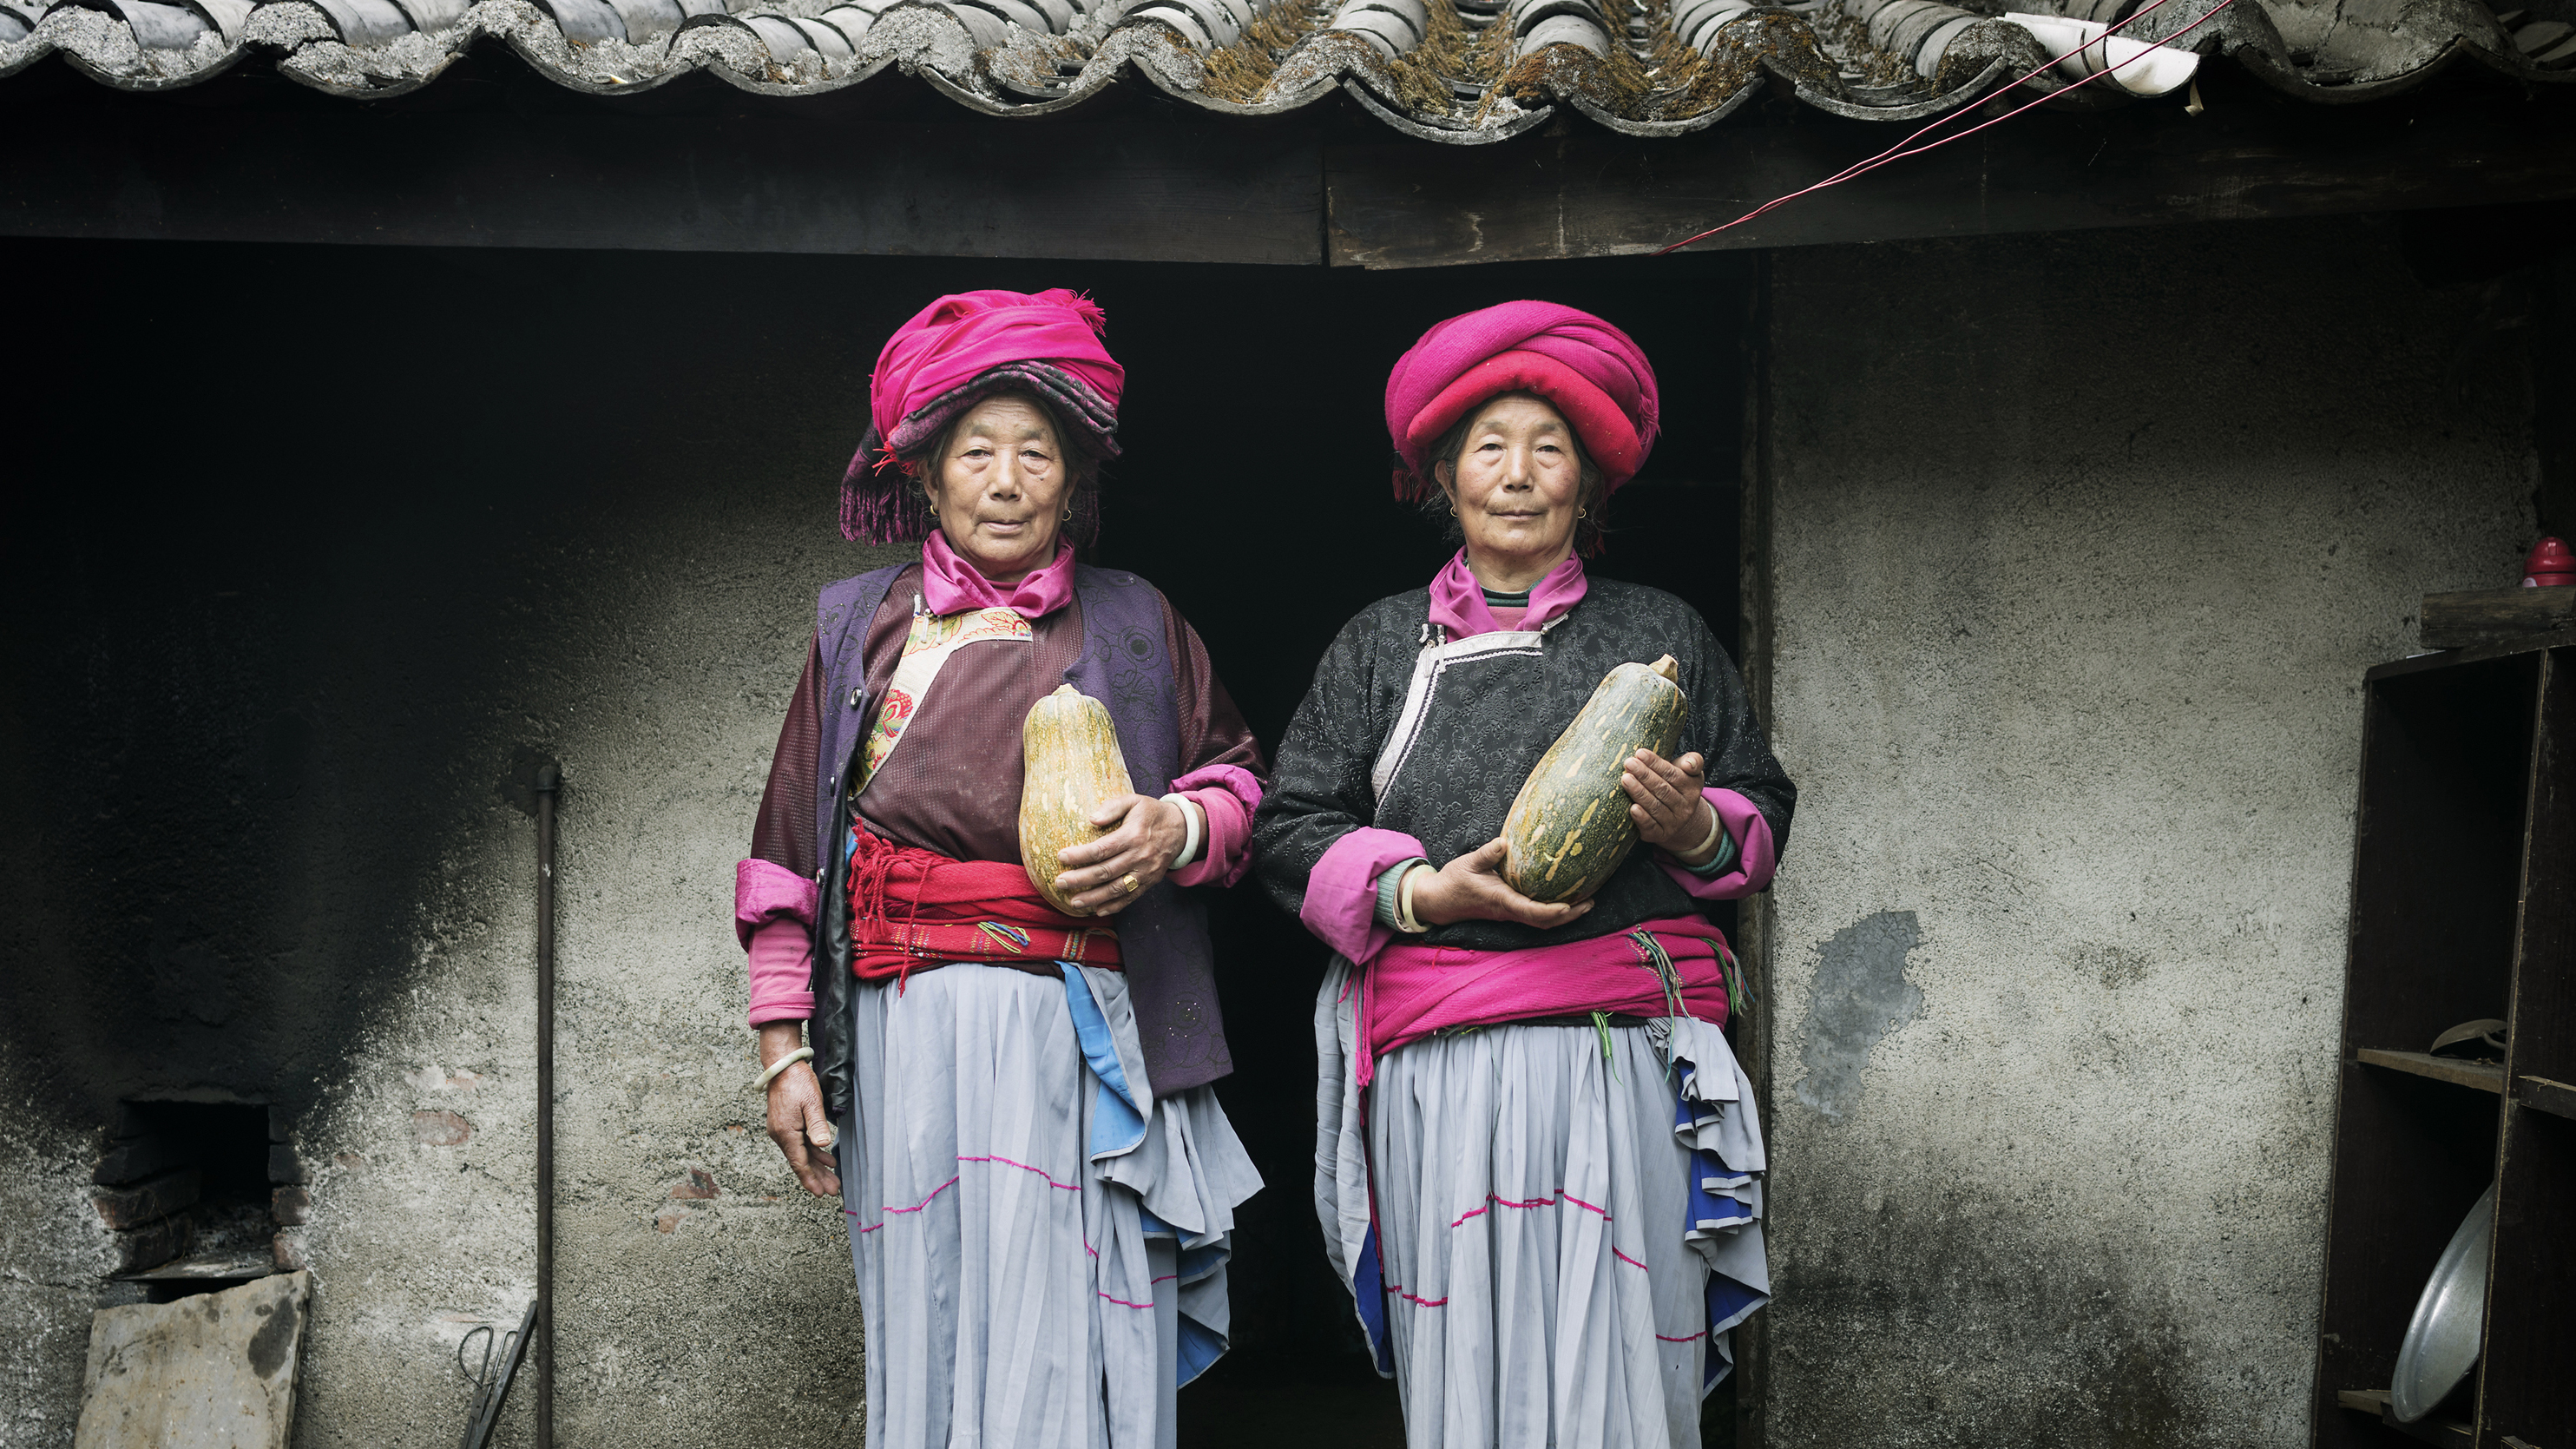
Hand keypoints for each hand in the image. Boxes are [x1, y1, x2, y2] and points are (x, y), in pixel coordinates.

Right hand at [760, 1021, 840, 1197]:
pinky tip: (826, 1158)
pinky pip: (800, 1143)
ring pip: (802, 1154)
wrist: (782, 1066)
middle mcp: (781, 1135)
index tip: (822, 1193)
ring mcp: (782, 1130)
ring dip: (817, 1166)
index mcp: (786, 1133)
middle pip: (801, 1162)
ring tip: (833, 1178)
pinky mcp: (786, 1124)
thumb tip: (822, 1146)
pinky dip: (813, 1152)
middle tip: (833, 1190)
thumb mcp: (811, 1103)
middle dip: (818, 1177)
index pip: (799, 1163)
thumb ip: (817, 1125)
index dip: (811, 1179)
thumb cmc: (797, 1081)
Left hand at [1053, 793, 1188, 915]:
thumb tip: (1091, 818)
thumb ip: (1112, 807)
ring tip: (1074, 902)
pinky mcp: (1149, 882)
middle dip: (1080, 879)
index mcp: (1133, 835)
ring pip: (1116, 889)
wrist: (1181, 830)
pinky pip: (1130, 897)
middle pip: (1105, 871)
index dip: (1080, 855)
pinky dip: (1114, 906)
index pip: (1102, 849)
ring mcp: (1145, 872)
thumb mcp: (1134, 801)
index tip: (1061, 857)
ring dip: (1094, 898)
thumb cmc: (1151, 813)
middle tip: (1060, 882)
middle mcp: (1139, 856)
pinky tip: (1096, 910)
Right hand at [1409, 838, 1594, 929]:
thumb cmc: (1454, 881)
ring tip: (1585, 903)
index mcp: (1501, 900)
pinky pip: (1535, 915)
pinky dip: (1553, 912)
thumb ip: (1487, 853)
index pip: (1530, 911)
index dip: (1551, 911)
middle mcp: (1509, 910)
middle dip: (1568, 916)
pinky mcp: (1510, 909)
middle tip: (1590, 903)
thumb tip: (1504, 842)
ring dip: (1564, 916)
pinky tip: (1565, 900)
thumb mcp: (1468, 863)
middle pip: (1543, 921)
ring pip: (1541, 921)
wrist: (1440, 901)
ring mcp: (1510, 913)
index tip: (1569, 906)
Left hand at [1622, 749, 1716, 860]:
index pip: (1673, 774)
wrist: (1679, 818)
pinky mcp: (1660, 834)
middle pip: (1663, 789)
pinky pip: (1651, 826)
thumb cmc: (1677, 787)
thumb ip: (1693, 762)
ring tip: (1625, 779)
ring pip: (1655, 807)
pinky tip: (1632, 808)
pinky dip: (1642, 818)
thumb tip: (1689, 764)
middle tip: (1629, 763)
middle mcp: (1685, 807)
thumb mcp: (1690, 773)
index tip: (1640, 753)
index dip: (1656, 763)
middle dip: (1644, 775)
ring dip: (1639, 793)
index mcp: (1692, 788)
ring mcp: (1673, 823)